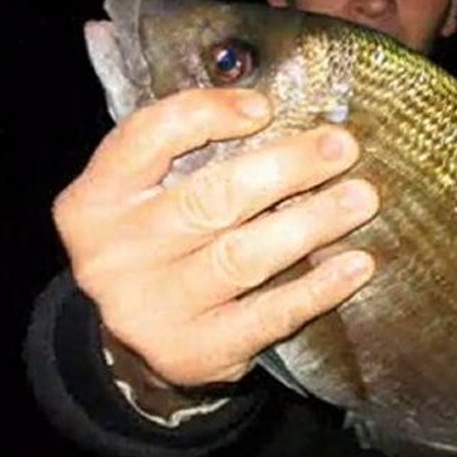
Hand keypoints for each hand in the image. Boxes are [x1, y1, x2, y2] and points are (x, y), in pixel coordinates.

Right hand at [53, 88, 378, 389]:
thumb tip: (273, 104)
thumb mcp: (148, 193)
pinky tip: (356, 265)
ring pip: (242, 256)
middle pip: (209, 199)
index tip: (265, 108)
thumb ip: (188, 151)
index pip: (147, 138)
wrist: (132, 339)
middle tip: (342, 148)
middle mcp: (114, 254)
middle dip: (285, 168)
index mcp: (95, 200)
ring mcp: (152, 308)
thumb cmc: (159, 242)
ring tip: (361, 198)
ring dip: (310, 223)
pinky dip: (316, 289)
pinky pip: (265, 316)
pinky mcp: (194, 352)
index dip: (207, 115)